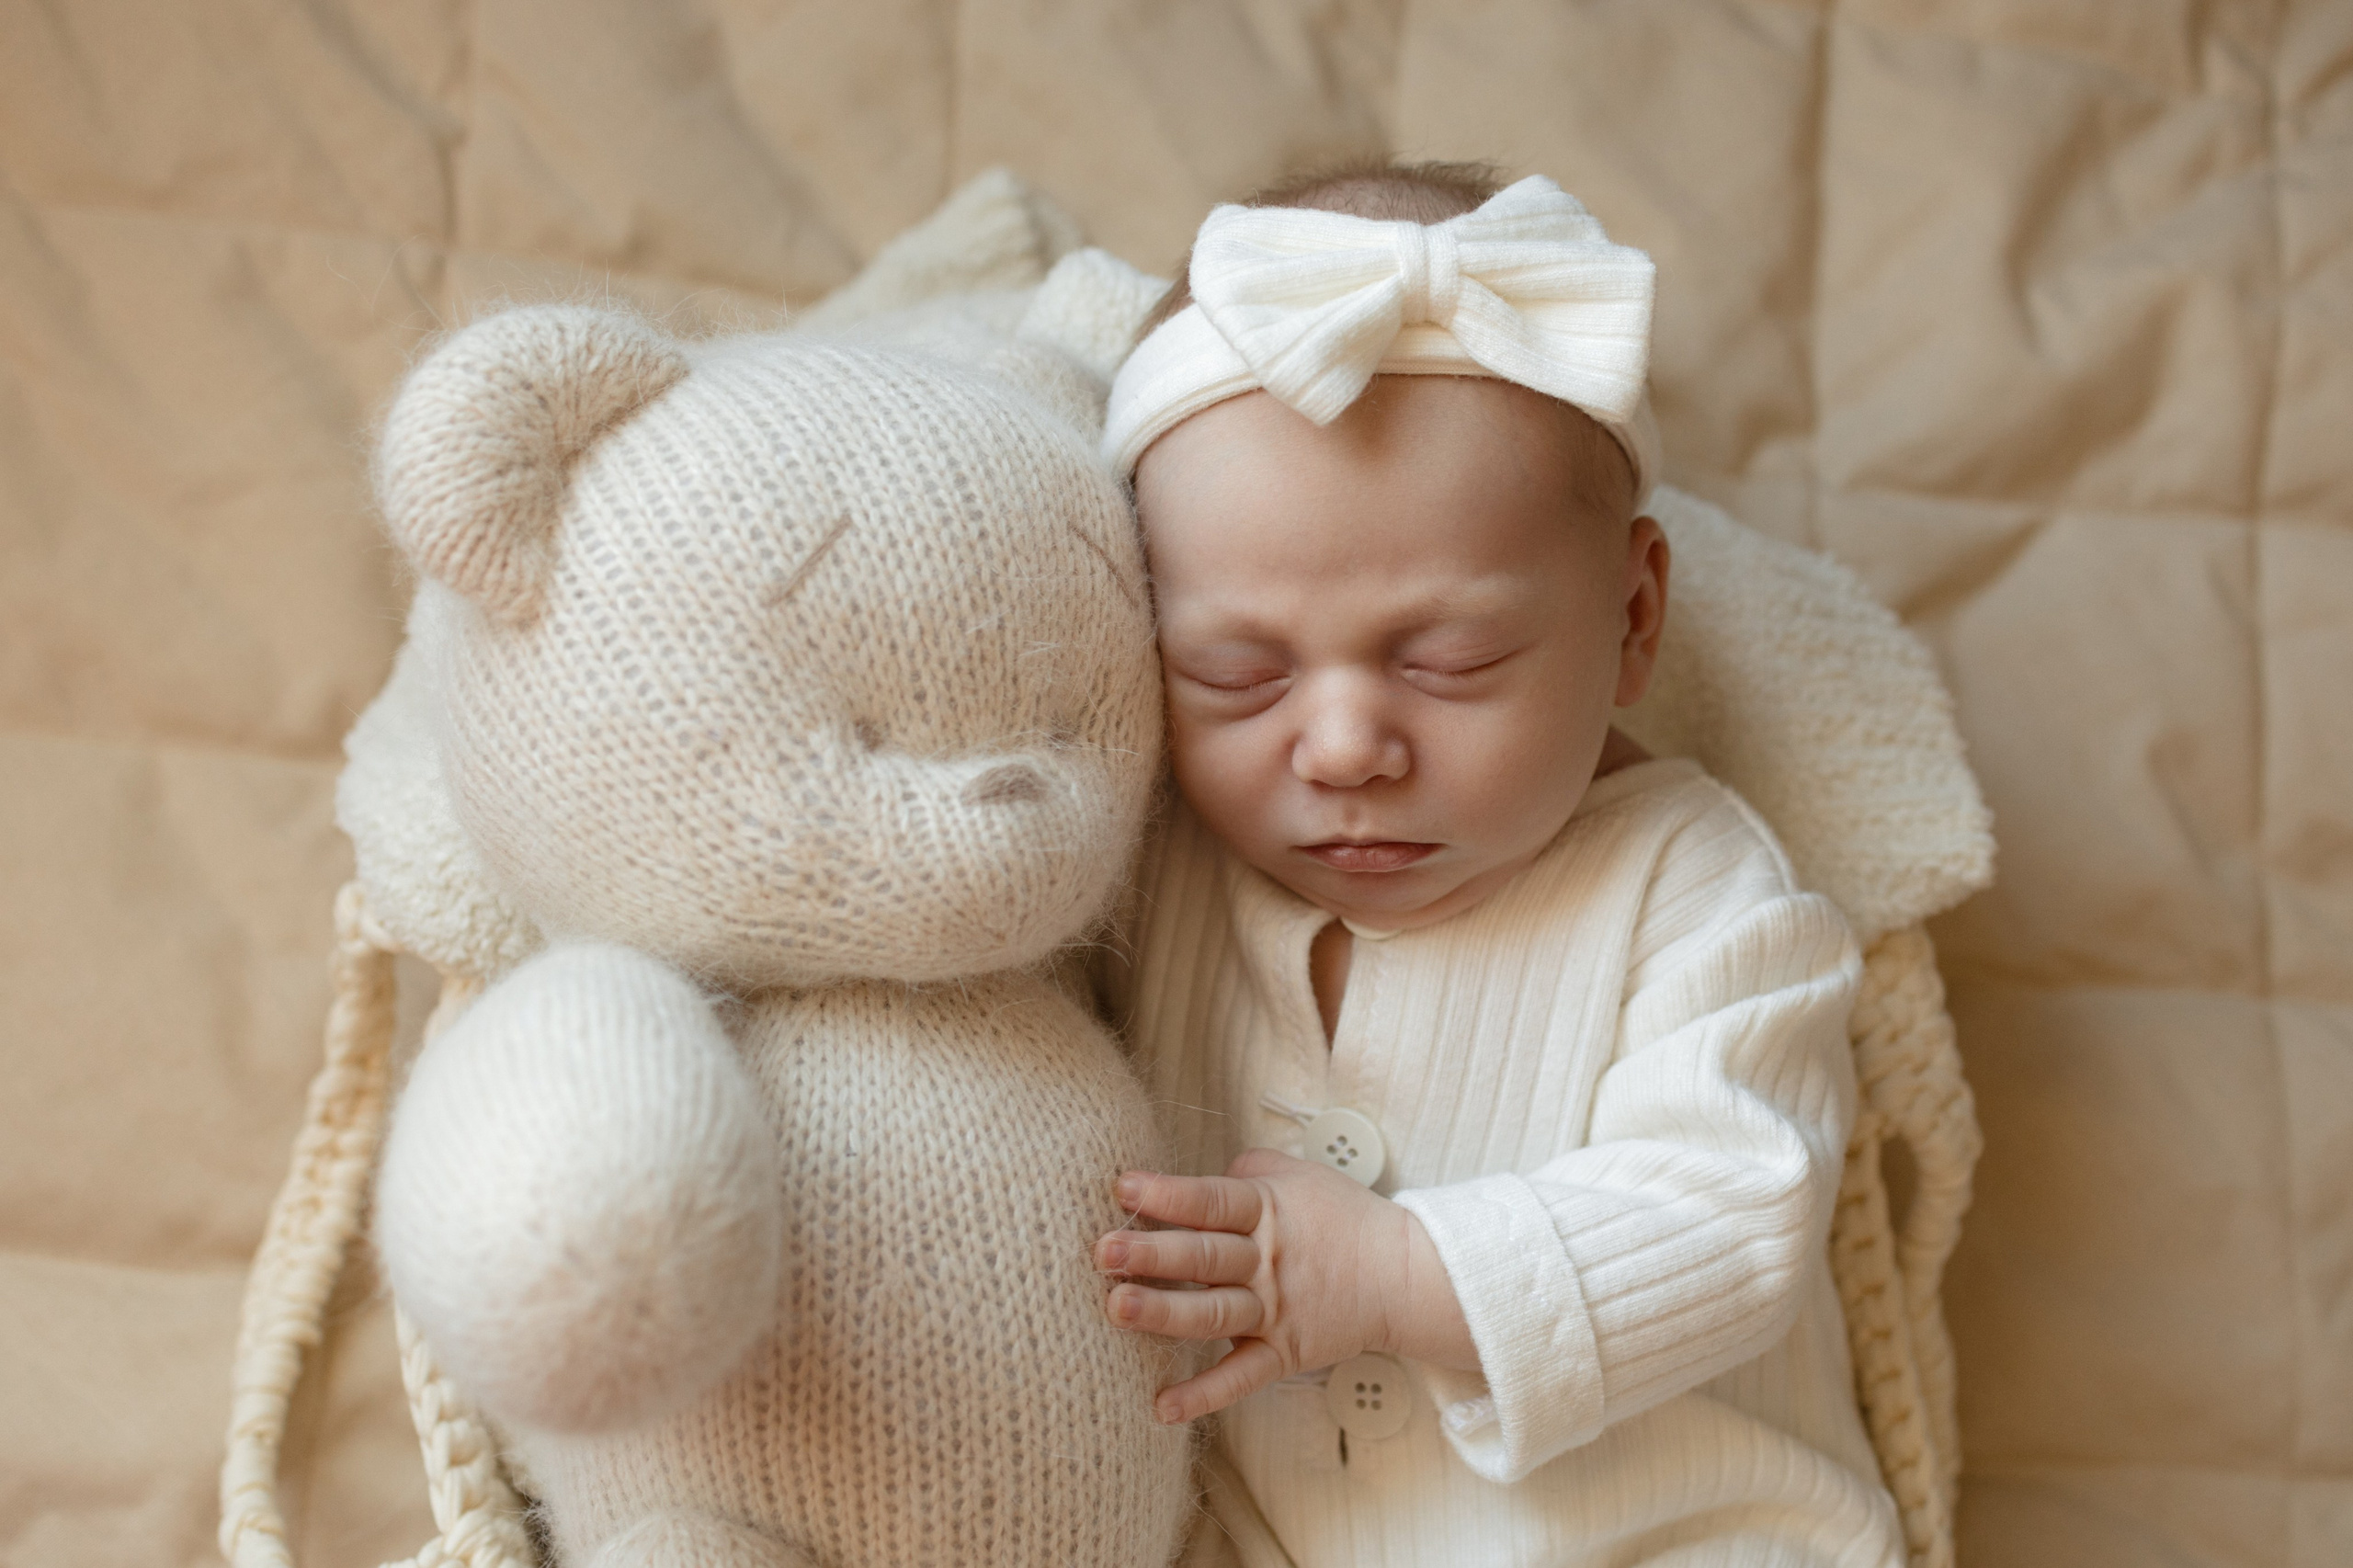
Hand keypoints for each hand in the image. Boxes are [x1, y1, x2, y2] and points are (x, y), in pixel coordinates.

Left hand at [1096, 1148, 1474, 1422]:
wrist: (1405, 1275)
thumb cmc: (1344, 1218)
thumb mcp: (1299, 1175)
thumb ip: (1247, 1168)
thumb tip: (1203, 1173)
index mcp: (1266, 1210)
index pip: (1211, 1201)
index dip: (1167, 1194)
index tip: (1123, 1187)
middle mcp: (1266, 1261)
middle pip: (1204, 1256)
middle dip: (1152, 1254)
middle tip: (1104, 1251)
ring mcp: (1274, 1310)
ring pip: (1212, 1313)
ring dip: (1163, 1313)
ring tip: (1115, 1309)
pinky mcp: (1284, 1353)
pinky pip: (1240, 1377)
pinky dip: (1203, 1395)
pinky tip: (1162, 1406)